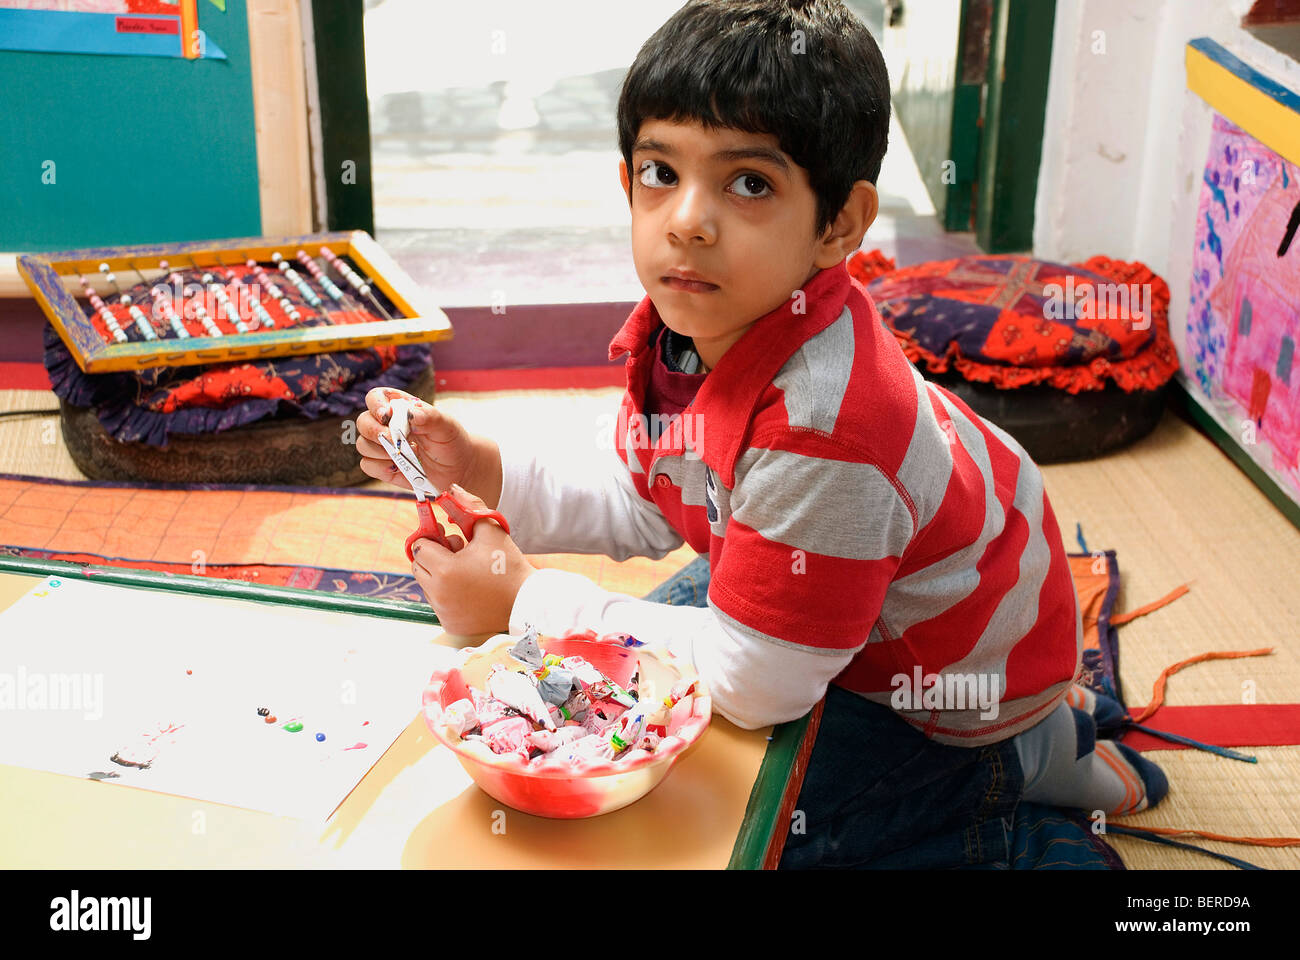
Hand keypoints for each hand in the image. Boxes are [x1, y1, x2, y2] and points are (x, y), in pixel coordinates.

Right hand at [356, 388, 498, 505]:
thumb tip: (410, 414)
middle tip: (396, 440)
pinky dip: (381, 467)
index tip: (386, 415)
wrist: (458, 468)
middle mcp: (386, 425)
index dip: (376, 404)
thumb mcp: (446, 425)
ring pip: (363, 445)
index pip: (375, 397)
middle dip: (376, 431)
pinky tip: (400, 467)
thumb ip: (429, 417)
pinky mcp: (382, 467)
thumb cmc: (451, 441)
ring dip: (381, 451)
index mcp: (399, 408)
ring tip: (406, 454)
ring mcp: (382, 447)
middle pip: (362, 422)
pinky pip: (367, 465)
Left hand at [409, 483, 537, 635]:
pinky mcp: (450, 623)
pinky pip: (438, 603)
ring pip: (427, 585)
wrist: (528, 602)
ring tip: (467, 571)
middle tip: (459, 551)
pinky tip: (470, 589)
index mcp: (445, 570)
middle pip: (418, 566)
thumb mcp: (491, 530)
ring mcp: (443, 611)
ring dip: (439, 575)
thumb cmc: (509, 565)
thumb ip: (468, 507)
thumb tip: (452, 489)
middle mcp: (439, 594)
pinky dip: (448, 594)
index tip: (447, 535)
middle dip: (434, 556)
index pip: (419, 547)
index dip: (433, 537)